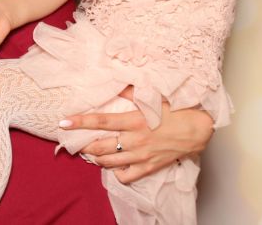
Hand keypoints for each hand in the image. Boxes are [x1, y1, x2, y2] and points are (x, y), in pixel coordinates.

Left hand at [62, 95, 214, 184]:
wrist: (198, 130)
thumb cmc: (176, 110)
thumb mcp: (152, 97)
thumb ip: (130, 92)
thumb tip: (115, 85)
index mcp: (134, 120)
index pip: (100, 121)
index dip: (80, 122)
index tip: (64, 122)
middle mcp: (135, 140)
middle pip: (100, 146)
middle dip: (84, 145)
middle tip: (76, 141)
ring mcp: (141, 156)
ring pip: (109, 162)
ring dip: (96, 158)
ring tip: (91, 153)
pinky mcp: (149, 167)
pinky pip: (126, 176)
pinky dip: (115, 172)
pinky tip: (113, 165)